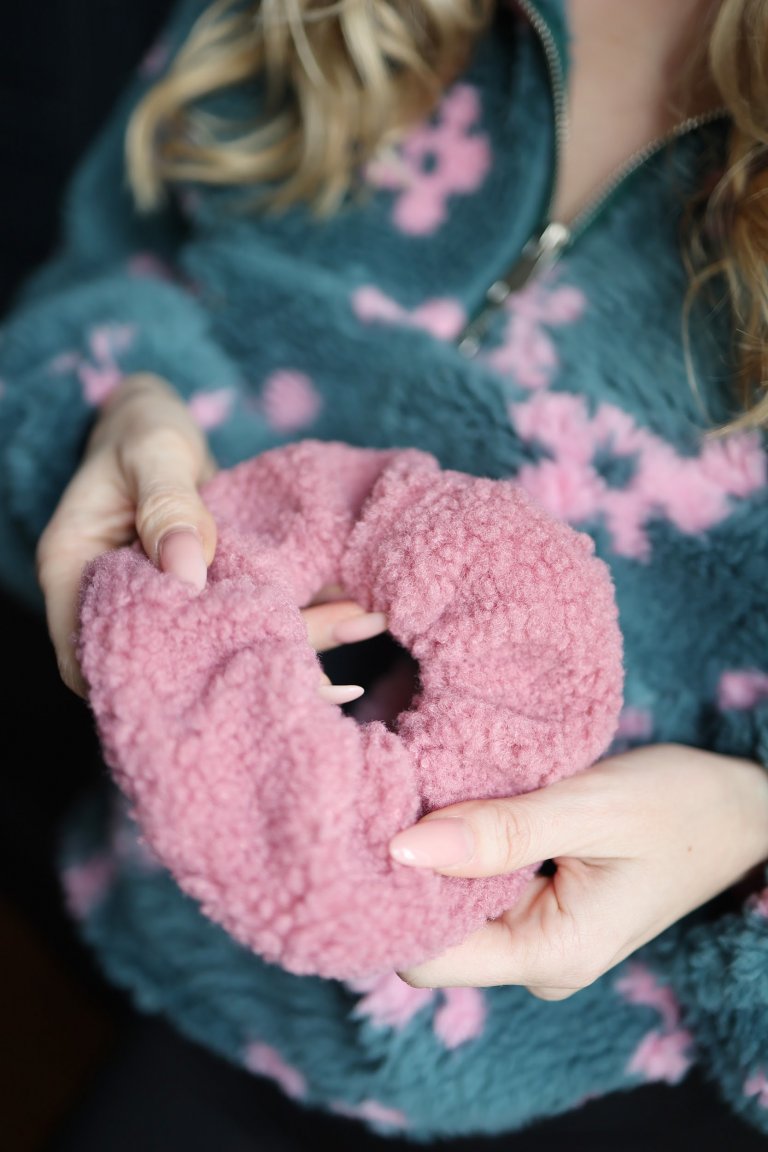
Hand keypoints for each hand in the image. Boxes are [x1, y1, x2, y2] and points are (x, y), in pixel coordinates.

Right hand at [36, 374, 385, 696]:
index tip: (225, 680)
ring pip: (223, 641)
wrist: (157, 419)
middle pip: (173, 658)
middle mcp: (118, 602)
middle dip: (251, 665)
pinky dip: (301, 616)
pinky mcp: (208, 595)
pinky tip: (355, 610)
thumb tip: (189, 573)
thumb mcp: (152, 452)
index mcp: (76, 575)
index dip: (152, 682)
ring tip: (359, 625)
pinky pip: (250, 614)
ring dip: (292, 642)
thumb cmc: (141, 427)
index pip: (91, 654)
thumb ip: (168, 506)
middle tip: (324, 679)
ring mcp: (166, 602)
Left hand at [389, 744, 767, 996]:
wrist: (739, 810)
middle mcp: (535, 959)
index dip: (393, 892)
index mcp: (550, 954)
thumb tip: (403, 848)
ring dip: (437, 849)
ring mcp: (536, 935)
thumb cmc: (679, 806)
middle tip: (400, 790)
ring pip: (448, 901)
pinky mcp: (537, 906)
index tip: (378, 823)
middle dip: (410, 866)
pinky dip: (461, 843)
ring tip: (435, 785)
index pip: (426, 951)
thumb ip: (501, 832)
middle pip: (430, 928)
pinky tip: (462, 800)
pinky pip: (475, 883)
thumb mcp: (592, 809)